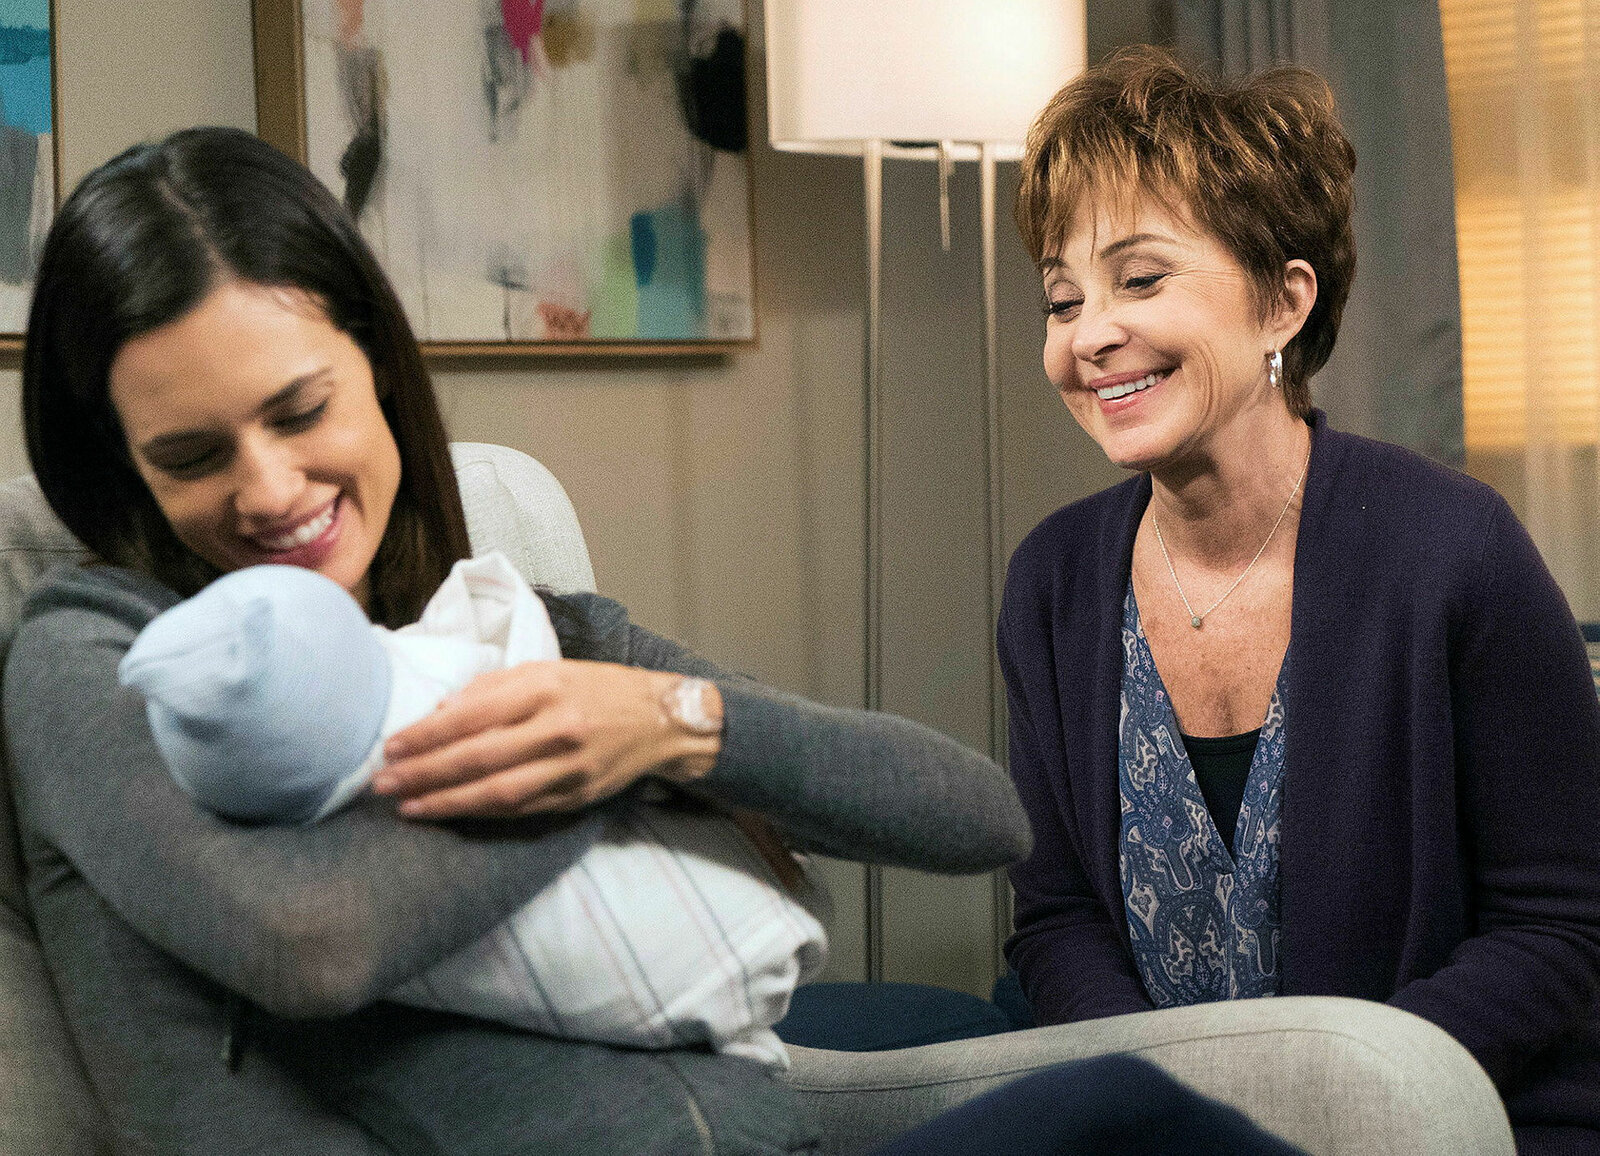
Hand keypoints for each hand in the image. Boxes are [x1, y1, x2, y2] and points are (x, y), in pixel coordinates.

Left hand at [370, 660, 720, 819]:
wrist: (660, 719)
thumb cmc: (596, 687)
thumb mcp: (546, 670)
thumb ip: (491, 689)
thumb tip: (438, 713)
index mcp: (545, 687)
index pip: (472, 715)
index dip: (426, 735)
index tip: (391, 748)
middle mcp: (557, 727)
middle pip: (478, 757)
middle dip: (424, 773)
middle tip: (383, 784)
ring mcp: (569, 767)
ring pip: (496, 792)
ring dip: (446, 802)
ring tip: (407, 807)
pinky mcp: (576, 796)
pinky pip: (520, 809)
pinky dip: (481, 813)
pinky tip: (452, 813)